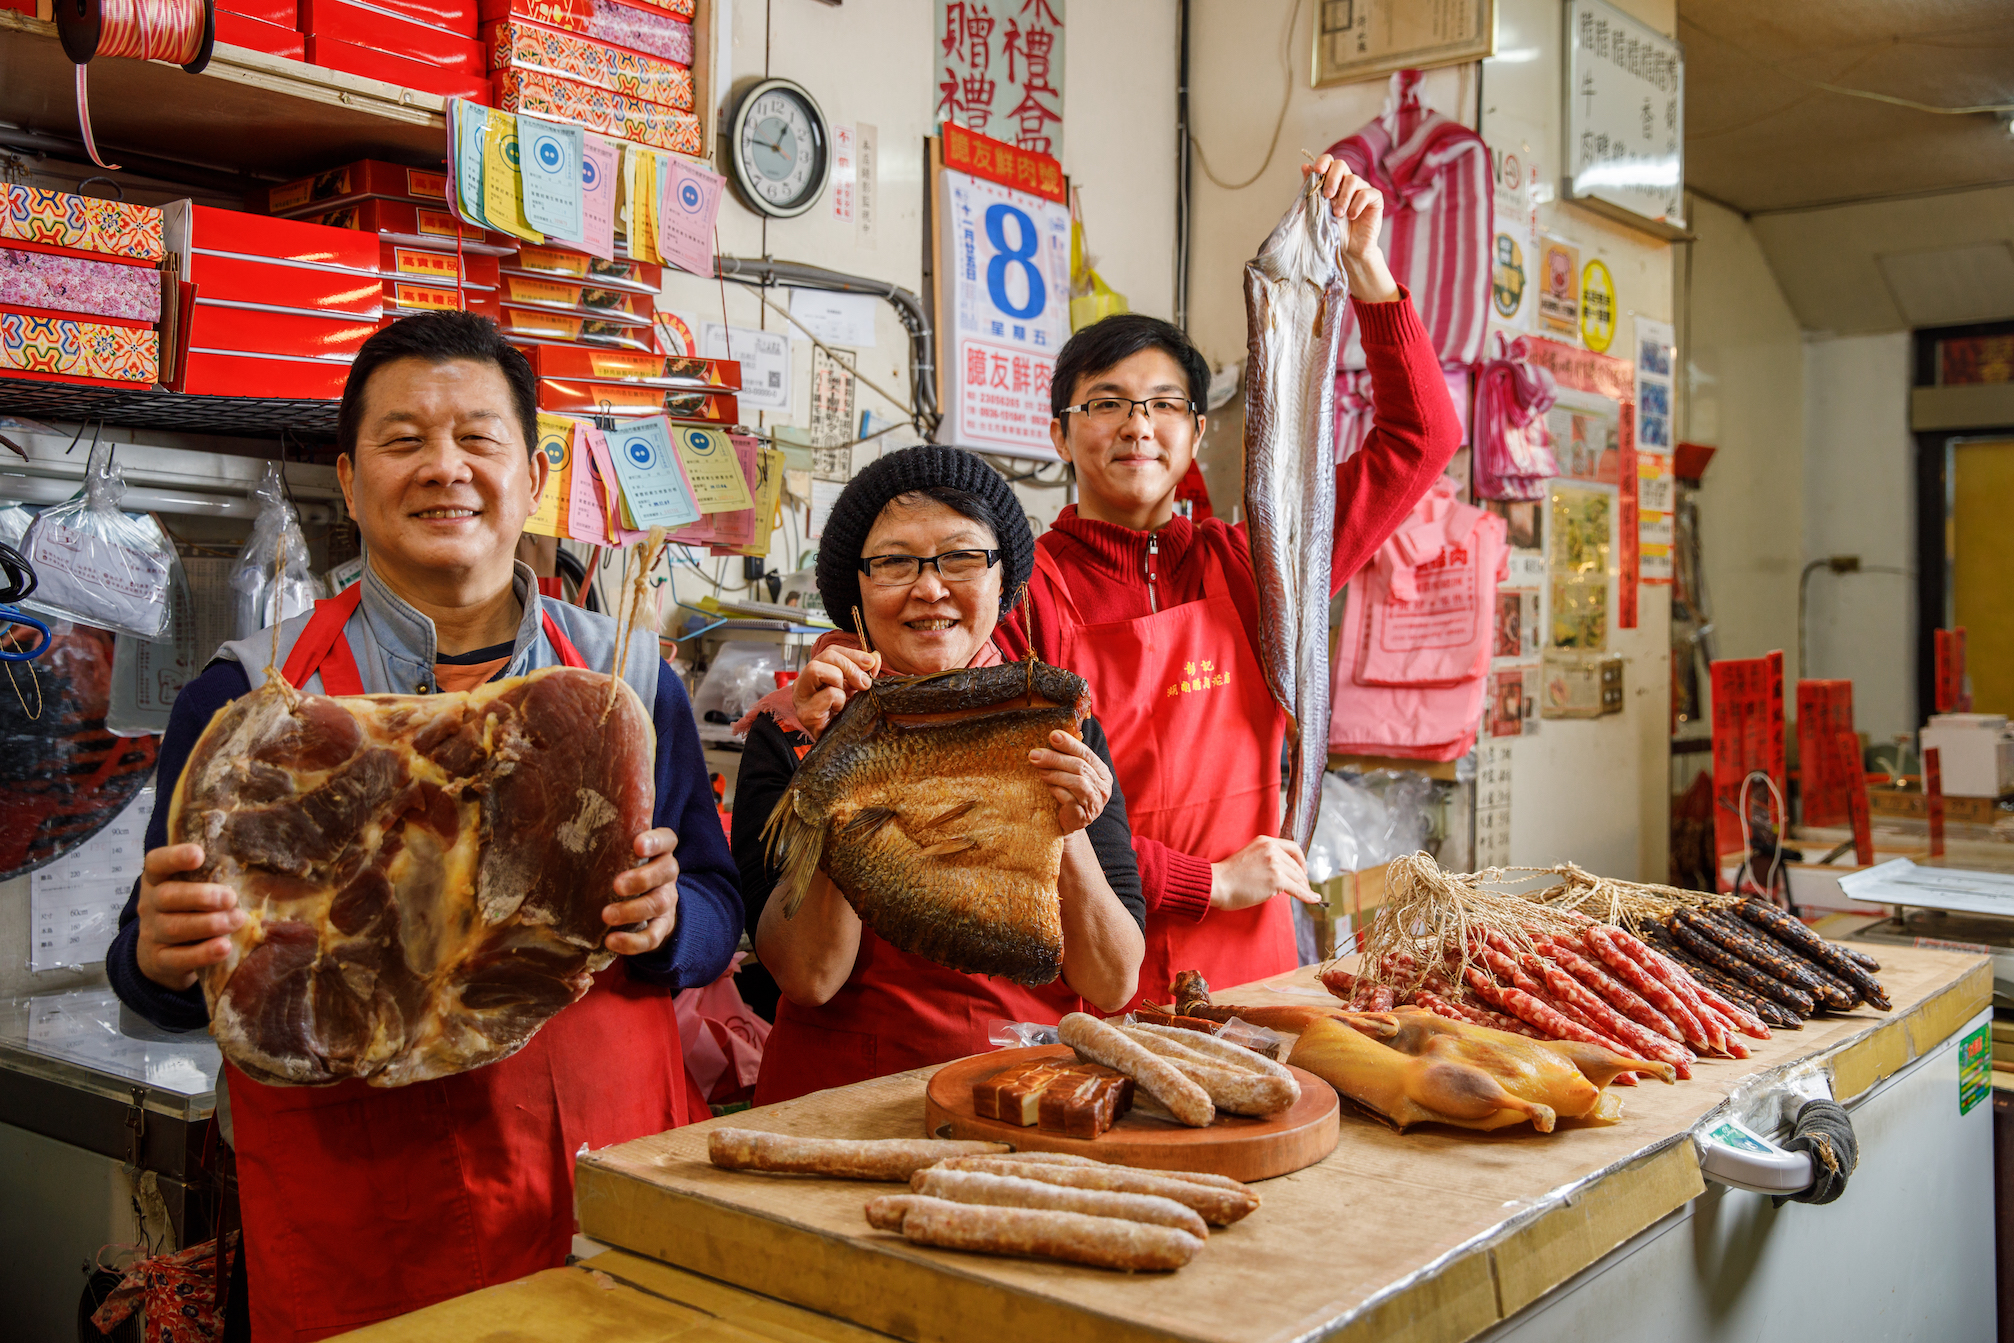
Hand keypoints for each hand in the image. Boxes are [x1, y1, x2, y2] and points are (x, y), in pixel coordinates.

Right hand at [136, 843, 242, 990]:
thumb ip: (214, 876)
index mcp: (158, 880)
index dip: (174, 857)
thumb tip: (256, 864)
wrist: (163, 958)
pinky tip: (224, 947)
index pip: (156, 863)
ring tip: (237, 920)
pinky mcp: (159, 961)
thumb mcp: (194, 890)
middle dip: (202, 896)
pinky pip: (178, 958)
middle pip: (167, 896)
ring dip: (209, 924)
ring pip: (174, 927)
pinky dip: (203, 953)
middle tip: (231, 898)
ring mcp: (152, 934)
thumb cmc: (189, 912)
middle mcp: (150, 905)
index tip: (199, 855)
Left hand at [606, 827, 679, 954]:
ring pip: (659, 904)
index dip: (655, 841)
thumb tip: (555, 832)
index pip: (667, 840)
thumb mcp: (620, 855)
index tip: (637, 844)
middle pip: (666, 872)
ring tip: (606, 916)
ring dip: (632, 911)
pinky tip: (611, 941)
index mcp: (659, 851)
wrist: (649, 906)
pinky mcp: (662, 927)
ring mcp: (667, 900)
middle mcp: (667, 874)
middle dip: (641, 879)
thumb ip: (605, 844)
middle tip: (616, 885)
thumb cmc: (624, 870)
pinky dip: (633, 941)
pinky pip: (653, 936)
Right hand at [791, 644, 880, 739]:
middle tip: (864, 683)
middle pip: (824, 656)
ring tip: (845, 697)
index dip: (852, 653)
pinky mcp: (806, 714)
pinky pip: (828, 694)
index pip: (830, 652)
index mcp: (815, 675)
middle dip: (849, 666)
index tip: (870, 663)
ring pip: (817, 669)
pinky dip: (840, 700)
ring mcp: (801, 698)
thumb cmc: (845, 717)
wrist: (840, 746)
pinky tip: (839, 711)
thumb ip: (865, 672)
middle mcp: (804, 683)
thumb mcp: (857, 690)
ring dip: (839, 680)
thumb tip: (875, 657)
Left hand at [1029, 729, 1111, 835]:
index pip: (1086, 753)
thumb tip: (1051, 737)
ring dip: (1055, 774)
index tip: (1052, 735)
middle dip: (1055, 758)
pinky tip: (1048, 788)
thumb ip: (1068, 759)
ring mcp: (1095, 803)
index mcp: (1102, 773)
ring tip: (1040, 771)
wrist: (1067, 824)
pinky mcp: (1083, 816)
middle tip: (1034, 754)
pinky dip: (1057, 791)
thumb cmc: (1068, 794)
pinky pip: (1070, 799)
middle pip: (1080, 767)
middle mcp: (1103, 787)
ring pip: (1077, 782)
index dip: (1070, 743)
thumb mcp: (1072, 775)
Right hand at [1209, 835, 1318, 911]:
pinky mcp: (1277, 880)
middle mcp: (1272, 850)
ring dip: (1305, 888)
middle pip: (1296, 865)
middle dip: (1302, 878)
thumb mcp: (1250, 855)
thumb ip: (1266, 858)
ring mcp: (1275, 864)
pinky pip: (1298, 890)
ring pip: (1298, 878)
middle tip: (1305, 887)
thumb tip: (1284, 872)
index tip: (1303, 870)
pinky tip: (1314, 899)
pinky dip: (1308, 896)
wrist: (1218, 883)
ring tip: (1310, 895)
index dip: (1301, 860)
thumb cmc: (1229, 875)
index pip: (1293, 848)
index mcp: (1266, 841)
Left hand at [1302, 154, 1398, 302]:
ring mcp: (1363, 189)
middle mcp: (1348, 182)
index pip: (1329, 162)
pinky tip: (1351, 217)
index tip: (1317, 170)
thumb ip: (1312, 190)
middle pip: (1341, 165)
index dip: (1323, 162)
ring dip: (1343, 198)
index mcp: (1334, 182)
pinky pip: (1366, 193)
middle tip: (1327, 196)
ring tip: (1338, 215)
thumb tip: (1304, 166)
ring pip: (1353, 180)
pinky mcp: (1375, 199)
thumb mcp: (1318, 210)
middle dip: (1332, 178)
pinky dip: (1357, 205)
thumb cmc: (1332, 231)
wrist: (1349, 250)